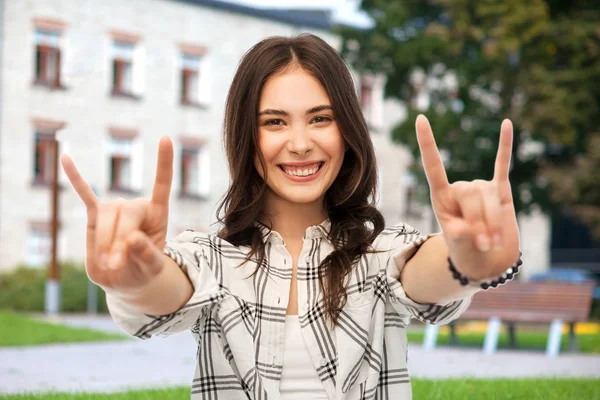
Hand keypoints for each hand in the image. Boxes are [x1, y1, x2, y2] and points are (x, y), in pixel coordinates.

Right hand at [61, 137, 173, 293]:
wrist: (125, 280)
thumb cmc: (143, 270)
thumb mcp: (152, 268)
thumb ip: (146, 254)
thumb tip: (133, 238)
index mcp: (157, 212)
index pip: (162, 184)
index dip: (164, 163)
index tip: (165, 139)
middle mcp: (136, 205)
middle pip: (123, 212)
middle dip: (119, 240)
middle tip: (117, 265)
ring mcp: (115, 208)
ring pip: (103, 217)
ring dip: (103, 243)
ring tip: (108, 264)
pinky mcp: (95, 215)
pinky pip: (85, 195)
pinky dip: (76, 179)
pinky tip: (65, 159)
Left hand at [415, 115, 519, 278]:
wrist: (488, 262)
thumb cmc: (467, 254)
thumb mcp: (459, 249)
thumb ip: (460, 237)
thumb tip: (466, 227)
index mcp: (441, 197)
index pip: (433, 166)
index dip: (427, 143)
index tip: (420, 117)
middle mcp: (460, 188)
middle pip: (471, 194)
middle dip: (478, 222)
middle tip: (482, 246)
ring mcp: (481, 188)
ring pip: (490, 198)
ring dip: (493, 223)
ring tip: (492, 243)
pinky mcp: (501, 190)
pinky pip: (503, 164)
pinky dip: (505, 145)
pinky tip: (507, 123)